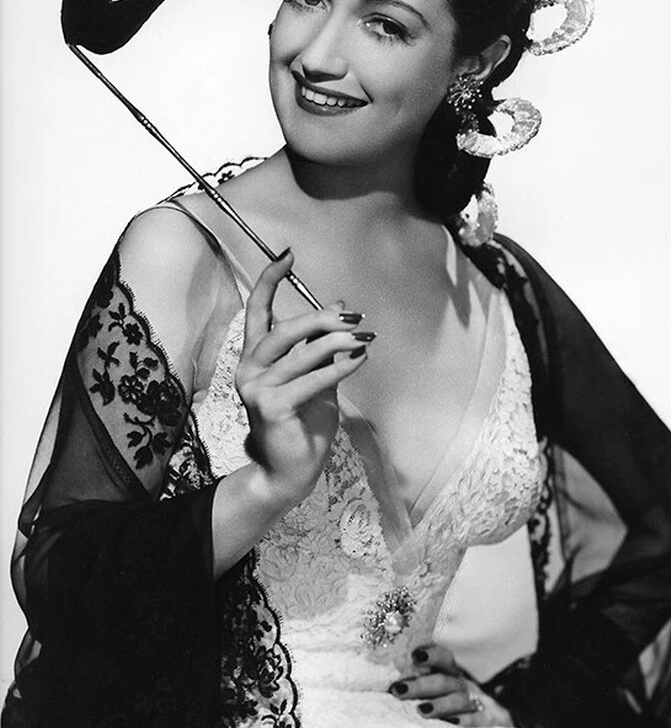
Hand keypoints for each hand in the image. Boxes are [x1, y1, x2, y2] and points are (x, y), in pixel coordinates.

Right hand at [235, 251, 372, 505]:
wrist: (291, 474)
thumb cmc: (304, 427)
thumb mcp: (318, 379)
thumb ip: (324, 346)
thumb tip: (341, 305)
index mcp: (257, 359)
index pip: (257, 311)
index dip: (270, 280)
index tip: (287, 253)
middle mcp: (249, 370)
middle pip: (283, 329)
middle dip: (320, 318)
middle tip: (353, 316)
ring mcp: (256, 389)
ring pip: (299, 353)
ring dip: (336, 342)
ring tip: (364, 336)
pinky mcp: (270, 407)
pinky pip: (310, 379)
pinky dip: (338, 368)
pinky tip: (359, 359)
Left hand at [389, 642, 513, 727]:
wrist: (493, 716)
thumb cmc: (449, 700)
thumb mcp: (437, 686)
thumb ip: (416, 681)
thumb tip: (385, 683)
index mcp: (449, 672)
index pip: (443, 657)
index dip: (431, 654)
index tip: (414, 656)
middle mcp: (461, 684)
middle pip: (443, 680)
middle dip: (421, 685)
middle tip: (399, 690)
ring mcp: (475, 701)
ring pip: (458, 699)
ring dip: (440, 704)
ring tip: (421, 711)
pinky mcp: (487, 719)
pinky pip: (478, 719)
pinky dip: (466, 720)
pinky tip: (452, 723)